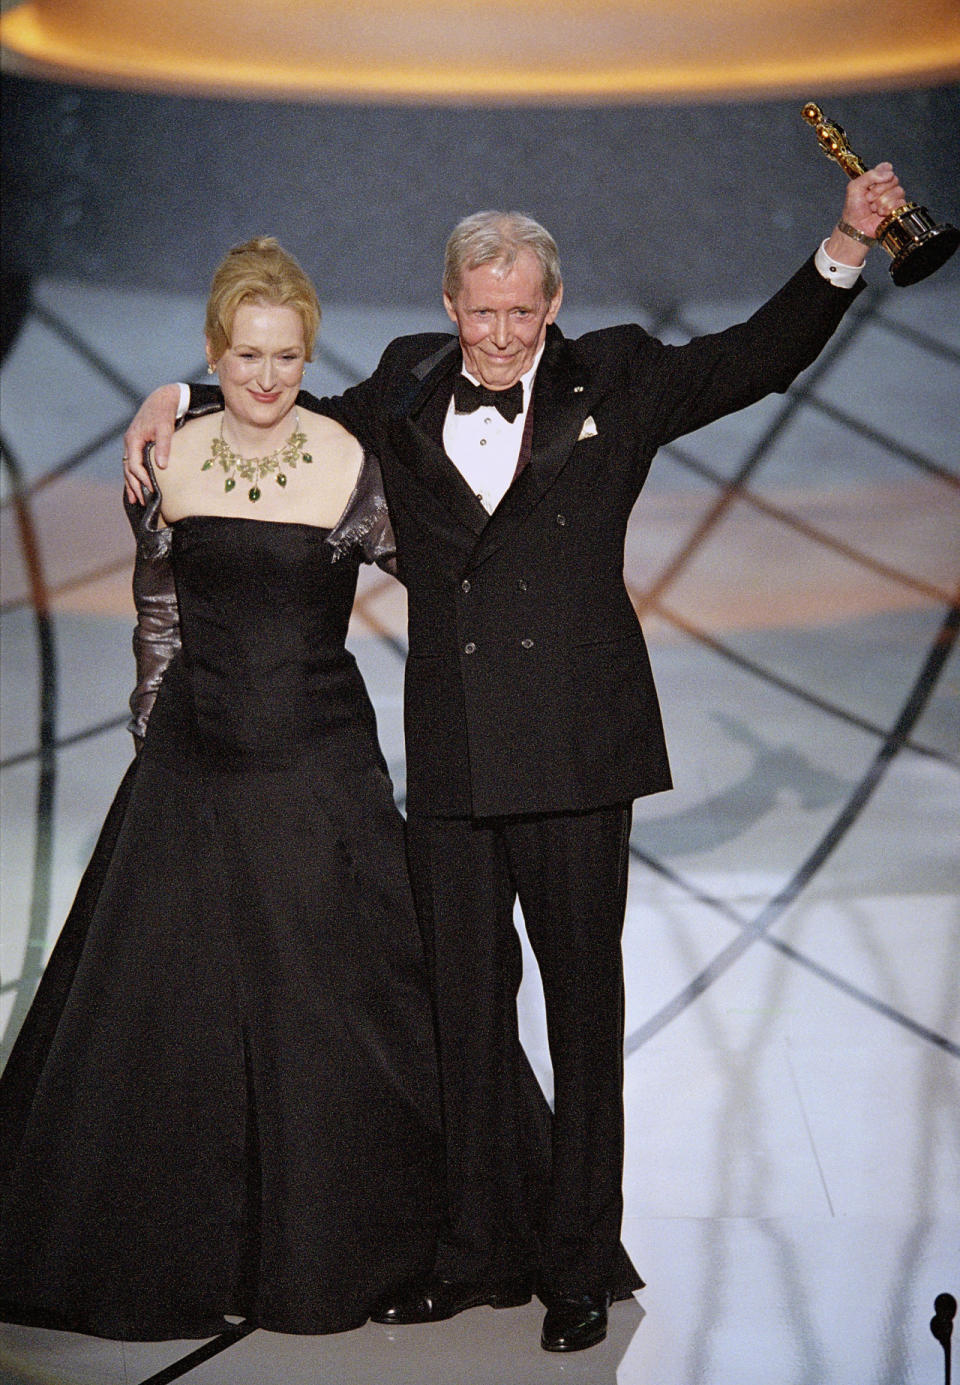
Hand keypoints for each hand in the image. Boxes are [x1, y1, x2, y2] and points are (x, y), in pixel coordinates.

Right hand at [123, 383, 180, 503]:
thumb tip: (161, 466)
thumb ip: (163, 446)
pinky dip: (133, 475)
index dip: (142, 479)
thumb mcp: (165, 428)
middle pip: (128, 469)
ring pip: (128, 467)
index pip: (134, 464)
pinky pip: (132, 462)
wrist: (162, 399)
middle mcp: (129, 443)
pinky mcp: (137, 444)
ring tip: (136, 499)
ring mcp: (132, 444)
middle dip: (135, 486)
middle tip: (143, 502)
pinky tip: (136, 485)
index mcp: (133, 439)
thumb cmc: (164, 413)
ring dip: (132, 483)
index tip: (152, 490)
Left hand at [824, 162, 906, 265]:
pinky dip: (888, 208)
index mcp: (876, 179)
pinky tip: (880, 213)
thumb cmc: (853, 209)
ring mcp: (892, 197)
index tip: (871, 184)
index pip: (886, 168)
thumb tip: (889, 173)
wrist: (856, 227)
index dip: (881, 175)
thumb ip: (870, 175)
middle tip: (868, 199)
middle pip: (893, 179)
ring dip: (882, 201)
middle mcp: (886, 186)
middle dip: (879, 191)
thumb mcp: (854, 187)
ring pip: (898, 191)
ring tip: (873, 209)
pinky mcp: (897, 208)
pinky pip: (901, 202)